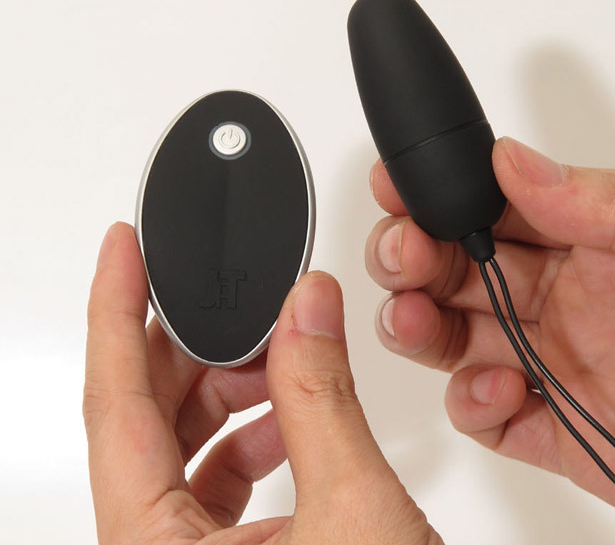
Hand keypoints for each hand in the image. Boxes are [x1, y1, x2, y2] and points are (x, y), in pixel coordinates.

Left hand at [84, 223, 440, 544]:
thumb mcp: (353, 511)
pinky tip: (291, 419)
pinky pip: (215, 487)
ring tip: (279, 361)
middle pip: (144, 425)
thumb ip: (323, 395)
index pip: (112, 407)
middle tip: (233, 301)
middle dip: (193, 352)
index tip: (119, 251)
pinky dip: (252, 439)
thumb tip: (308, 305)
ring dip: (230, 397)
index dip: (112, 313)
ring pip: (181, 455)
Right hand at [366, 137, 614, 543]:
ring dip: (418, 324)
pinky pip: (493, 418)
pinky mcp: (568, 432)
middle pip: (463, 264)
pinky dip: (471, 406)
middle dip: (415, 253)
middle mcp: (578, 295)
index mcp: (609, 236)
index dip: (443, 190)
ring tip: (415, 318)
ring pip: (459, 336)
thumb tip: (517, 163)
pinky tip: (494, 391)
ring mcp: (568, 363)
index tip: (400, 187)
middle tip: (404, 254)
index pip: (502, 200)